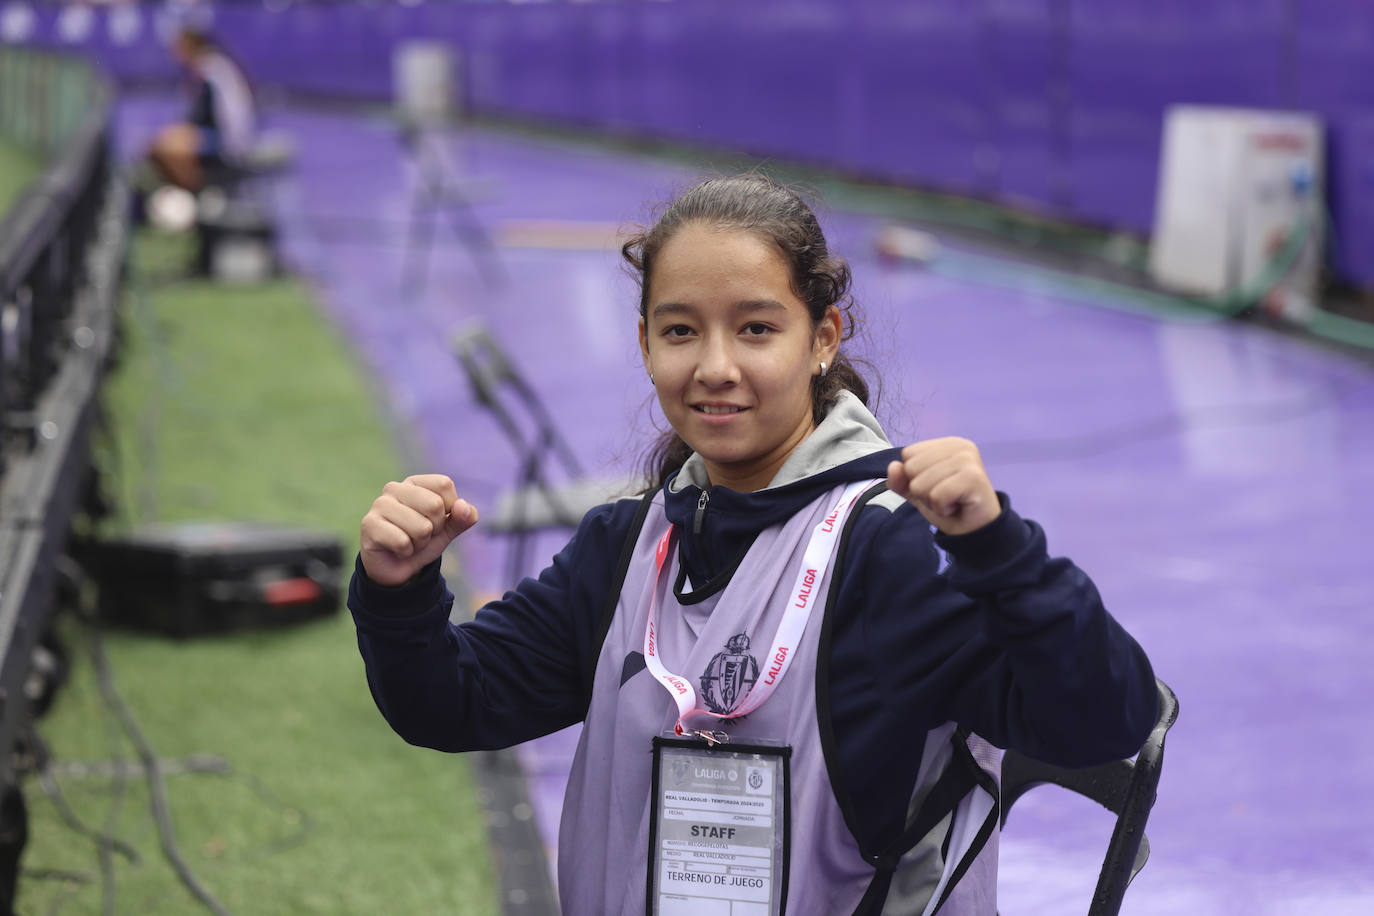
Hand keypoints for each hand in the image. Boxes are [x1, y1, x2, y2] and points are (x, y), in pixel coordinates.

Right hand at [360, 474, 477, 586]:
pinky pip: (403, 542)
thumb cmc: (421, 541)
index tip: (436, 520)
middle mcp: (394, 488)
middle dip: (434, 528)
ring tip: (408, 542)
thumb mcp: (448, 530)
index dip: (449, 509)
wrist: (397, 568)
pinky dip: (406, 552)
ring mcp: (379, 505)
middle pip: (435, 505)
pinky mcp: (369, 524)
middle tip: (420, 534)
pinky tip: (396, 549)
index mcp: (415, 483)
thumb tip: (464, 507)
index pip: (444, 484)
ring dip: (420, 543)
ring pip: (421, 527)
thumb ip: (463, 518)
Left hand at [886, 438, 1000, 535]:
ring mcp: (967, 460)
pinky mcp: (973, 478)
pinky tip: (957, 506)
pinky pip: (936, 496)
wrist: (976, 530)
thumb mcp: (917, 492)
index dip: (916, 477)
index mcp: (947, 444)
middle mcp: (959, 446)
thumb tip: (893, 467)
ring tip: (952, 501)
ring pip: (921, 484)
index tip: (938, 486)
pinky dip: (941, 508)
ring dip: (932, 501)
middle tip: (946, 496)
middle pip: (911, 468)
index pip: (908, 454)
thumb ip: (901, 480)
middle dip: (923, 490)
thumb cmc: (949, 506)